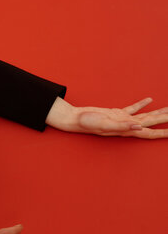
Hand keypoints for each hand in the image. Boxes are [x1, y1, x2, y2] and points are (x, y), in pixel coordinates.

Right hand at [46, 97, 167, 138]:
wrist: (74, 119)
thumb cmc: (86, 123)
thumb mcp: (104, 124)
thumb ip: (121, 126)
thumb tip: (139, 127)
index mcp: (125, 129)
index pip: (149, 132)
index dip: (163, 133)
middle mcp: (126, 125)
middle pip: (151, 123)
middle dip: (165, 121)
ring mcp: (122, 119)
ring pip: (145, 116)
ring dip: (158, 113)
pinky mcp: (116, 113)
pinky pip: (133, 108)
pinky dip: (142, 104)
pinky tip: (150, 100)